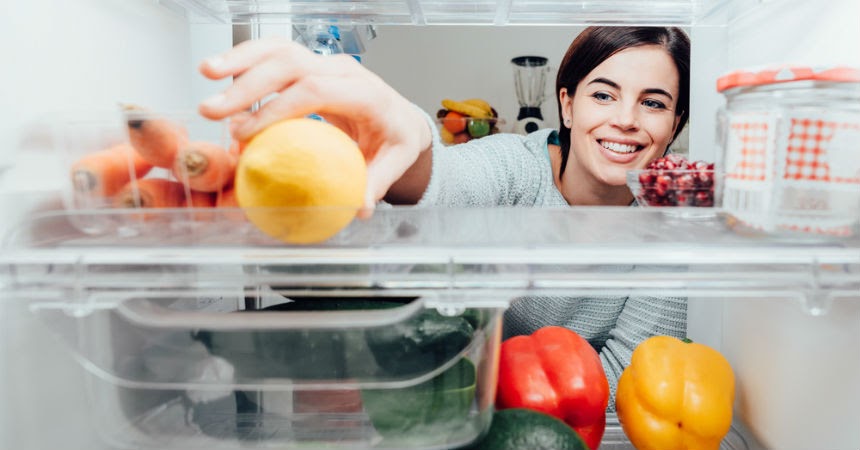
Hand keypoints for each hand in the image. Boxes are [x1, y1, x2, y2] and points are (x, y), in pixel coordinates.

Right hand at [198, 37, 431, 213]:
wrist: (400, 117)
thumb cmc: (394, 139)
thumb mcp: (395, 161)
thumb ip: (376, 182)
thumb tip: (359, 208)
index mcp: (366, 93)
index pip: (316, 91)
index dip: (278, 108)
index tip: (247, 132)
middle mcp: (343, 70)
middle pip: (291, 64)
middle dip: (248, 84)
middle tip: (214, 110)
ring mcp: (325, 63)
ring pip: (279, 50)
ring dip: (240, 60)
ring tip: (206, 73)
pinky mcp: (310, 64)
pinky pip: (275, 54)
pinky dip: (246, 59)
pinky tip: (218, 70)